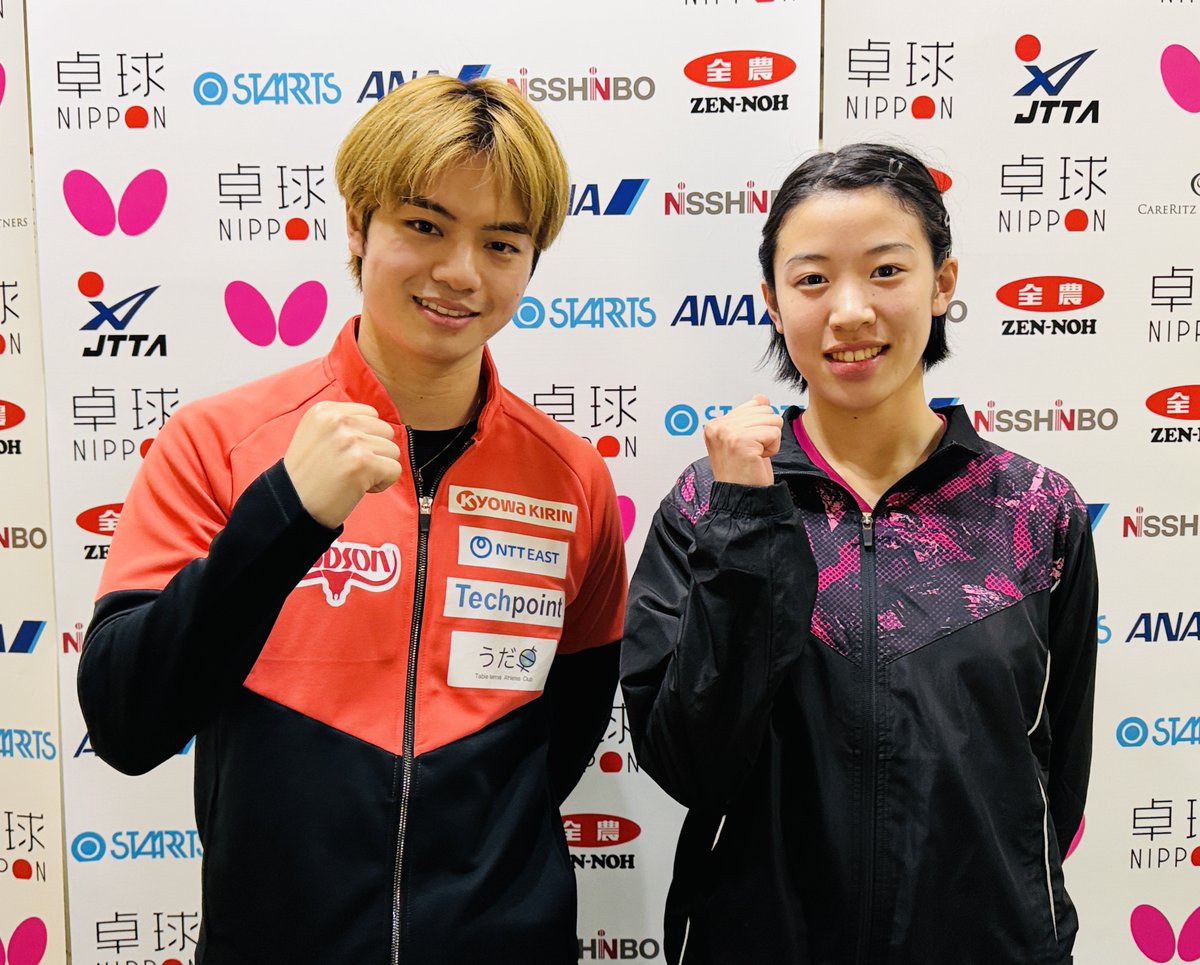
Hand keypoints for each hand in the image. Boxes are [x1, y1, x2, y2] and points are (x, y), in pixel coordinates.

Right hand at [283, 401, 401, 527]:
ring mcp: (351, 440)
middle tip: (347, 467)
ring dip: (377, 468)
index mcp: (326, 410)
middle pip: (385, 431)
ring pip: (392, 451)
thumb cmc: (308, 475)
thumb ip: (344, 423)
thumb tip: (379, 424)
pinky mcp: (363, 462)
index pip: (371, 414)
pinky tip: (358, 487)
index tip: (343, 453)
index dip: (364, 437)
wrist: (292, 505)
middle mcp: (338, 420)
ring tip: (351, 477)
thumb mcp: (316, 434)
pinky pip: (395, 470)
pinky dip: (381, 484)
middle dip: (373, 452)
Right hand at [703, 394, 781, 486]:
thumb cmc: (743, 473)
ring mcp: (728, 434)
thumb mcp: (746, 439)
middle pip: (764, 410)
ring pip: (772, 419)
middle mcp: (718, 427)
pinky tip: (759, 459)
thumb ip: (751, 416)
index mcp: (715, 425)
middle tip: (753, 452)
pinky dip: (773, 448)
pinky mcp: (741, 442)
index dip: (759, 426)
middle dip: (766, 432)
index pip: (753, 405)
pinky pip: (774, 433)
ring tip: (756, 456)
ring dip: (770, 440)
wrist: (741, 499)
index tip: (747, 446)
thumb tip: (760, 397)